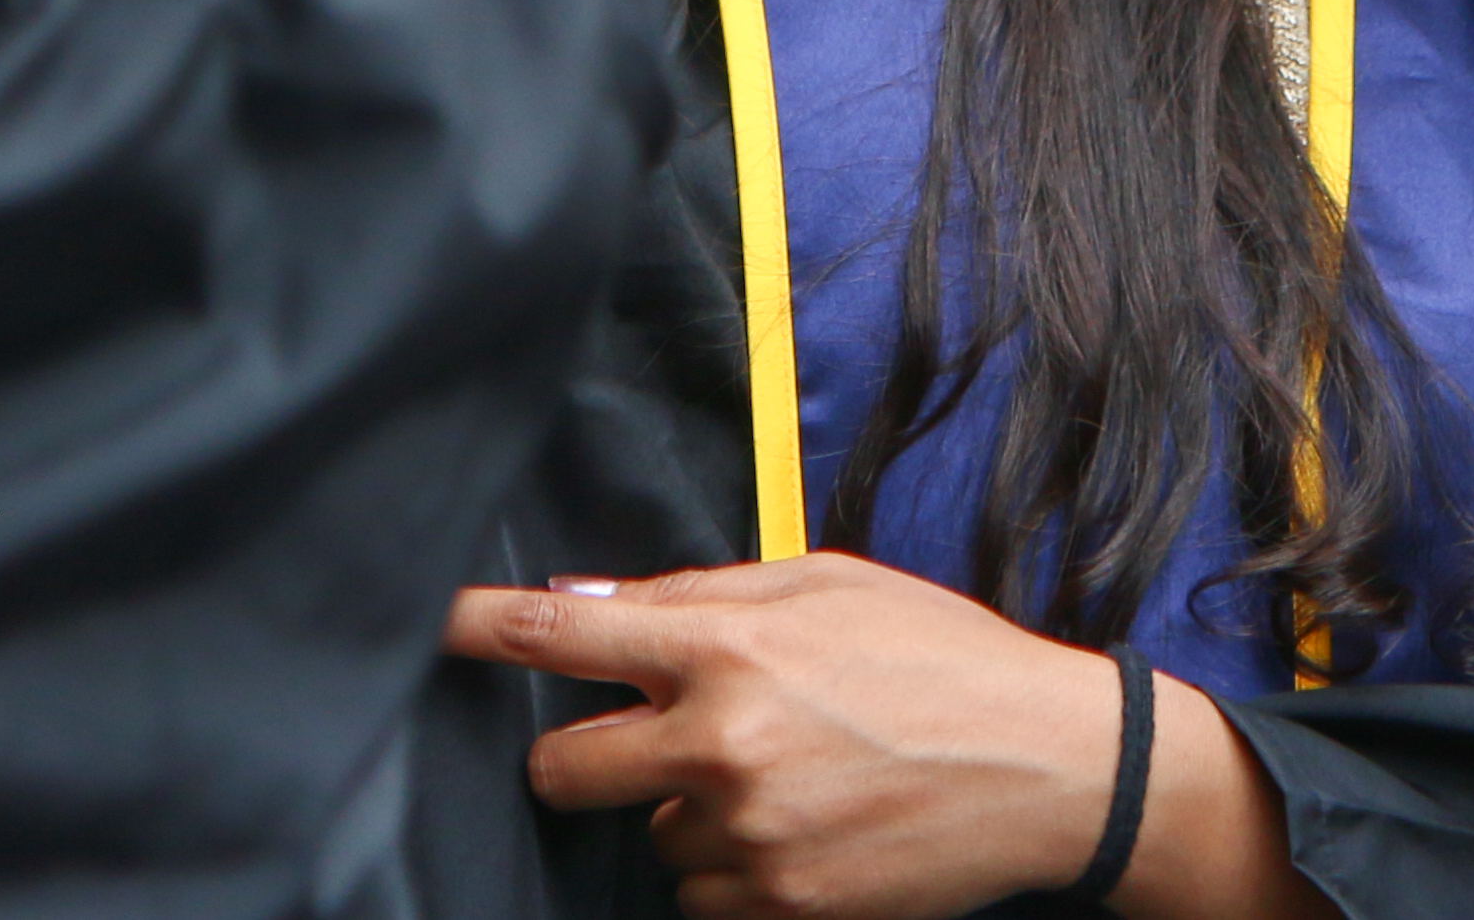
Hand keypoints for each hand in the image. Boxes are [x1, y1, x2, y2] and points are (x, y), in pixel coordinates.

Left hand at [446, 557, 1311, 919]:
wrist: (1047, 766)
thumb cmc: (941, 656)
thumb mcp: (827, 586)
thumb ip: (701, 598)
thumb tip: (589, 609)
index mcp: (728, 645)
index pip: (563, 637)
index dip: (479, 630)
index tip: (425, 625)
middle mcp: (722, 742)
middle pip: (566, 770)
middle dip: (588, 759)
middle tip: (652, 743)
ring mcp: (746, 835)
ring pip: (651, 836)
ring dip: (693, 814)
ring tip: (793, 780)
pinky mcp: (777, 905)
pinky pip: (703, 894)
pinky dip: (738, 869)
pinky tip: (809, 830)